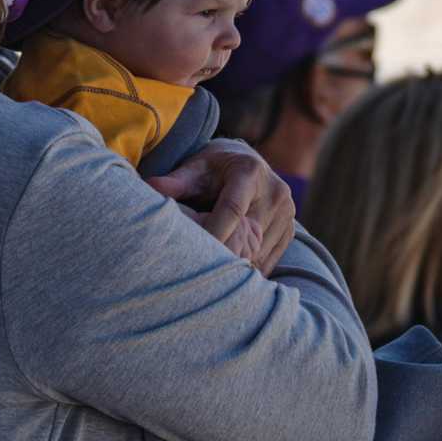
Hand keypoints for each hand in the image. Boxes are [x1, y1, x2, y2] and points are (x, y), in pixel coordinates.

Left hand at [150, 144, 295, 275]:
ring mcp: (287, 212)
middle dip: (224, 255)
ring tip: (212, 277)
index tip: (195, 255)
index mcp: (250, 172)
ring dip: (237, 266)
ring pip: (260, 252)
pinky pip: (269, 259)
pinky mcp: (290, 228)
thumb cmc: (213, 167)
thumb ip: (177, 180)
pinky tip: (230, 276)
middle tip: (199, 274)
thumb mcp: (195, 168)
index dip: (214, 234)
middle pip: (248, 236)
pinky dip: (250, 270)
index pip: (232, 209)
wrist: (246, 162)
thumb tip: (151, 187)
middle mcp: (275, 191)